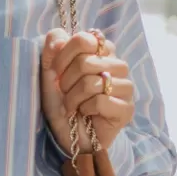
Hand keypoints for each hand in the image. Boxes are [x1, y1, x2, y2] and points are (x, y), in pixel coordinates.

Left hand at [42, 28, 135, 154]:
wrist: (68, 136)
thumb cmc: (61, 103)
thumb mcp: (49, 73)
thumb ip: (52, 48)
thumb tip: (59, 39)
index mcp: (102, 51)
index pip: (84, 39)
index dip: (63, 56)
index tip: (56, 72)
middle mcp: (117, 65)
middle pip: (86, 62)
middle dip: (66, 82)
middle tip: (65, 94)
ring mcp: (125, 86)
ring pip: (93, 82)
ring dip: (73, 98)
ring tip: (73, 106)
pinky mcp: (127, 108)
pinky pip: (101, 101)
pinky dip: (85, 109)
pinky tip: (86, 115)